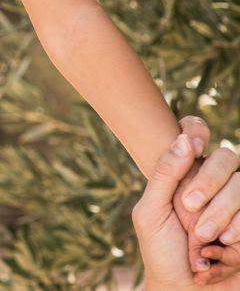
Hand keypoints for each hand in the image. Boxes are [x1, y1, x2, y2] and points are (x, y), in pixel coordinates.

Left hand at [175, 117, 239, 282]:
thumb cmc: (162, 252)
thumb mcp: (151, 212)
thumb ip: (164, 174)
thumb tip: (182, 138)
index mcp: (185, 173)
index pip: (196, 132)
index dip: (197, 130)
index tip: (193, 143)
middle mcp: (214, 184)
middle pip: (226, 158)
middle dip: (207, 182)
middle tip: (188, 207)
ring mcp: (236, 205)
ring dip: (221, 212)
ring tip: (202, 240)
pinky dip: (237, 232)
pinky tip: (221, 251)